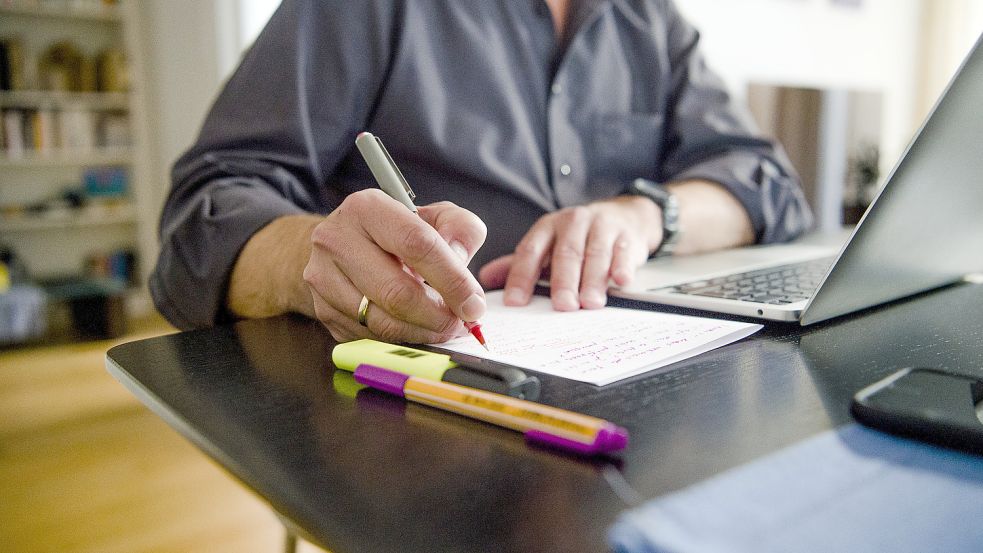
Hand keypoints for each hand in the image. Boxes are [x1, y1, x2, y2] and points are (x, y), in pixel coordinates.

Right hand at [303, 189, 486, 342]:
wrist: (342, 245)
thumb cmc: (396, 232)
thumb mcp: (434, 217)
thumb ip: (460, 230)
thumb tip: (461, 262)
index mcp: (367, 208)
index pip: (417, 245)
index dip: (452, 279)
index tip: (474, 304)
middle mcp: (336, 240)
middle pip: (396, 291)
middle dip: (438, 316)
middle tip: (462, 324)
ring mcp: (323, 278)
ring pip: (382, 322)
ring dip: (422, 332)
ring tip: (444, 327)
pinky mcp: (322, 310)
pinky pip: (369, 337)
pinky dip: (400, 339)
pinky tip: (416, 329)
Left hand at [479, 196, 656, 310]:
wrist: (624, 216)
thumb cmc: (579, 237)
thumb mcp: (547, 245)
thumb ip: (520, 263)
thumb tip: (485, 279)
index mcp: (548, 227)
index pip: (530, 251)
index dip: (521, 276)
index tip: (515, 302)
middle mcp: (573, 223)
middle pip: (566, 253)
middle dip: (563, 282)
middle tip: (562, 306)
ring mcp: (602, 227)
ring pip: (595, 254)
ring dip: (593, 280)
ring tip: (590, 303)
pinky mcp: (627, 236)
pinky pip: (624, 252)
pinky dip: (623, 267)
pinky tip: (621, 281)